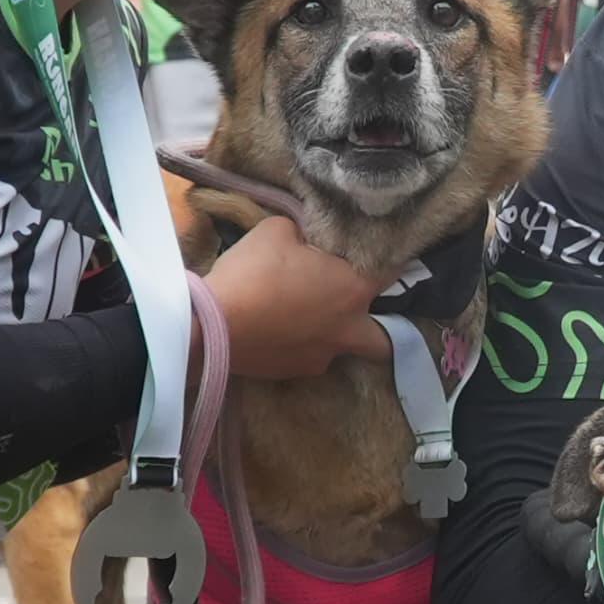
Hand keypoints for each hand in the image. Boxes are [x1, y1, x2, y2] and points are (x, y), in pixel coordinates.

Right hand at [200, 212, 380, 380]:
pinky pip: (309, 356)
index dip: (390, 265)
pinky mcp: (294, 373)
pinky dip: (300, 344)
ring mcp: (322, 356)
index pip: (392, 275)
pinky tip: (279, 330)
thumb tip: (304, 241)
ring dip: (333, 333)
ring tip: (307, 317)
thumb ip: (302, 234)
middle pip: (385, 339)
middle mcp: (348, 329)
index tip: (386, 259)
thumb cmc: (253, 272)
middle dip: (382, 326)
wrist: (212, 326)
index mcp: (353, 291)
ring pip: (342, 348)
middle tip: (360, 309)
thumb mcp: (278, 230)